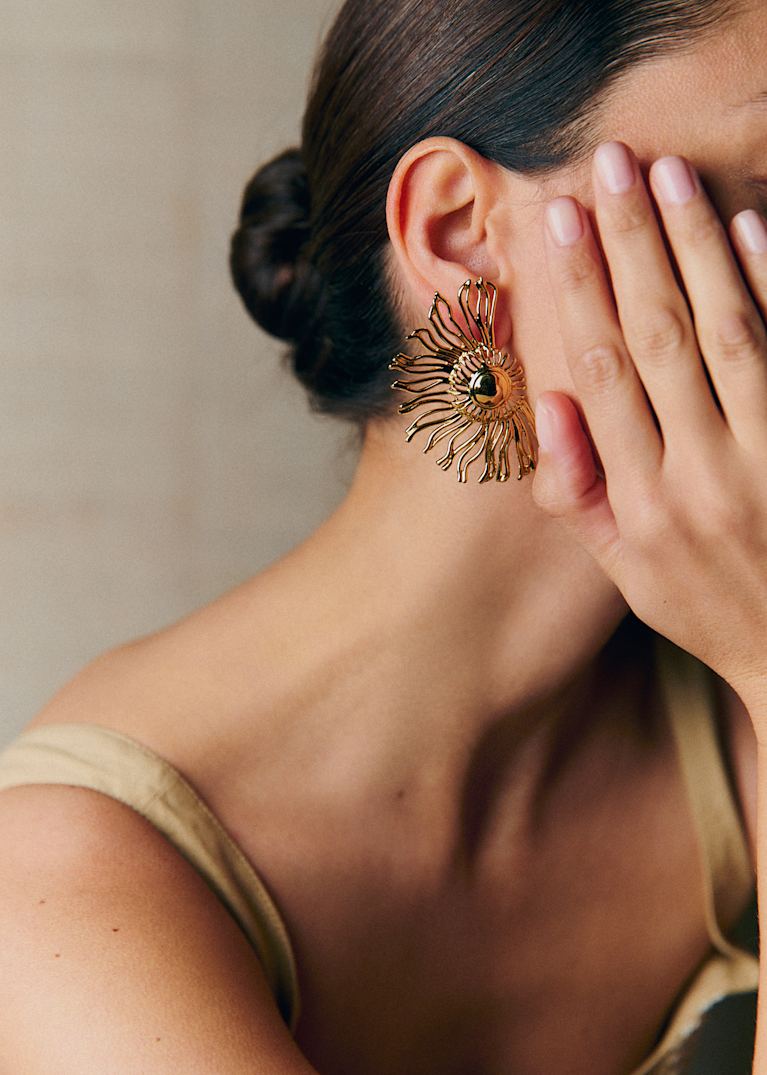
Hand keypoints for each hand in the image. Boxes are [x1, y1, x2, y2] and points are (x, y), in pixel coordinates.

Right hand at [531, 140, 766, 721]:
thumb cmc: (699, 600)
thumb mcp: (622, 567)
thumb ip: (580, 488)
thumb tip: (552, 402)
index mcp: (639, 503)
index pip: (600, 374)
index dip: (577, 290)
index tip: (558, 222)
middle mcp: (698, 475)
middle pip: (655, 337)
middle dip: (628, 244)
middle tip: (608, 165)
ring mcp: (764, 460)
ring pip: (723, 334)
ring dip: (693, 249)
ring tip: (666, 176)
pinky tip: (748, 228)